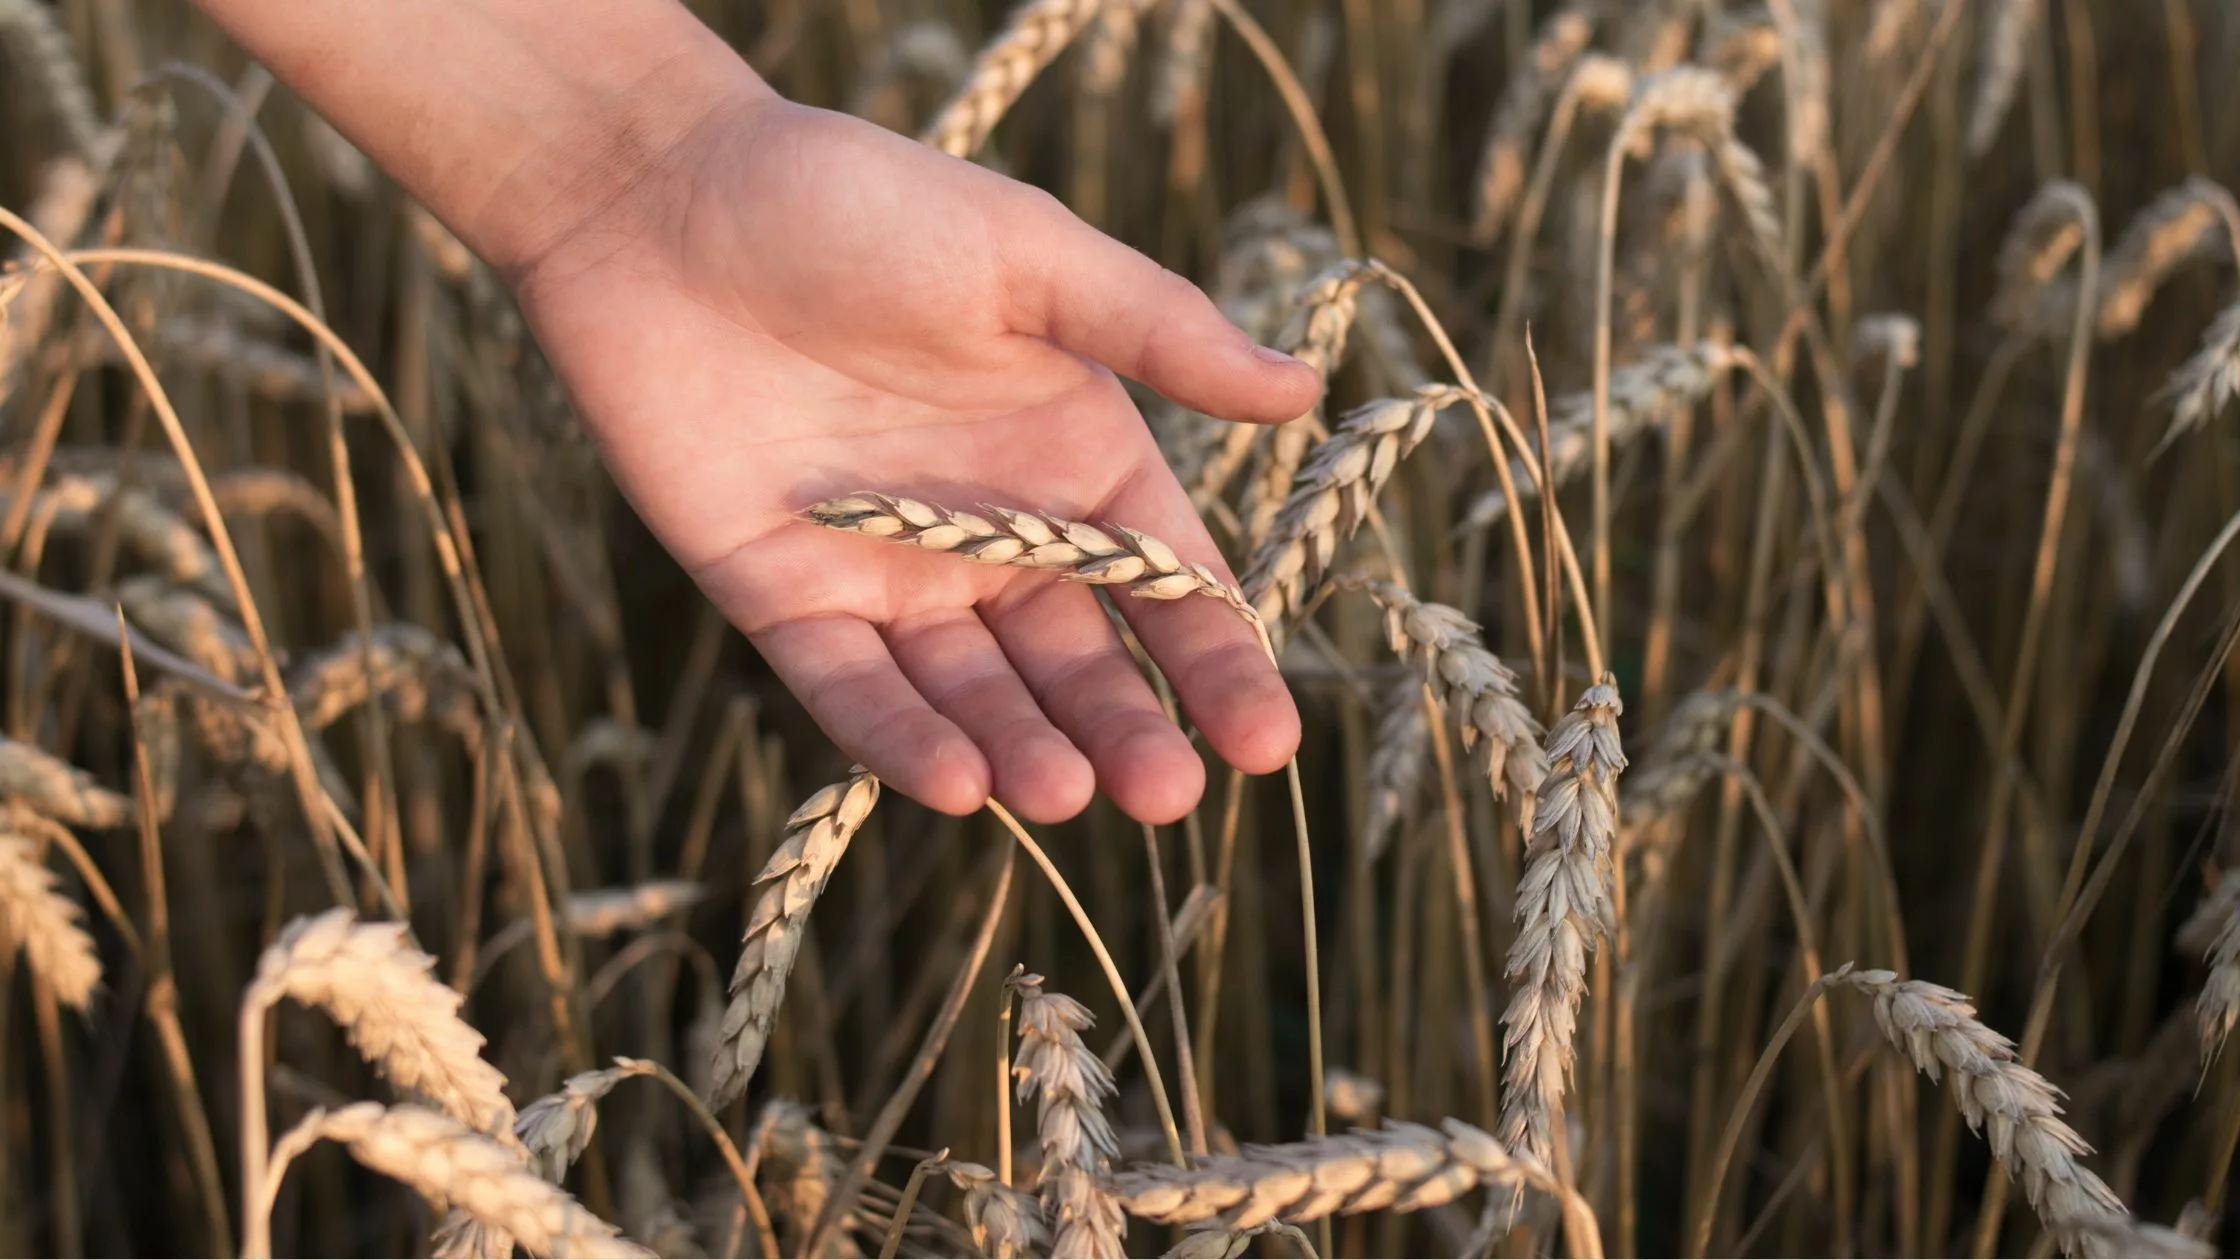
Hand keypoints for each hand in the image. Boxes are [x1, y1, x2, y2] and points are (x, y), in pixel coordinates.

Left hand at [508, 87, 1318, 823]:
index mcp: (1070, 455)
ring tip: (1065, 795)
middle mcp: (988, 529)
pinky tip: (955, 785)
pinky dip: (899, 737)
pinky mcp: (782, 594)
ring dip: (1020, 749)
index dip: (1215, 663)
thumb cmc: (860, 203)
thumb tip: (1303, 391)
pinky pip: (850, 687)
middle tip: (1166, 798)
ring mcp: (886, 571)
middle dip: (1125, 731)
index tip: (1264, 741)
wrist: (664, 198)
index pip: (1160, 582)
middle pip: (1075, 659)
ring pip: (971, 690)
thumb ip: (1158, 331)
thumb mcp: (1030, 257)